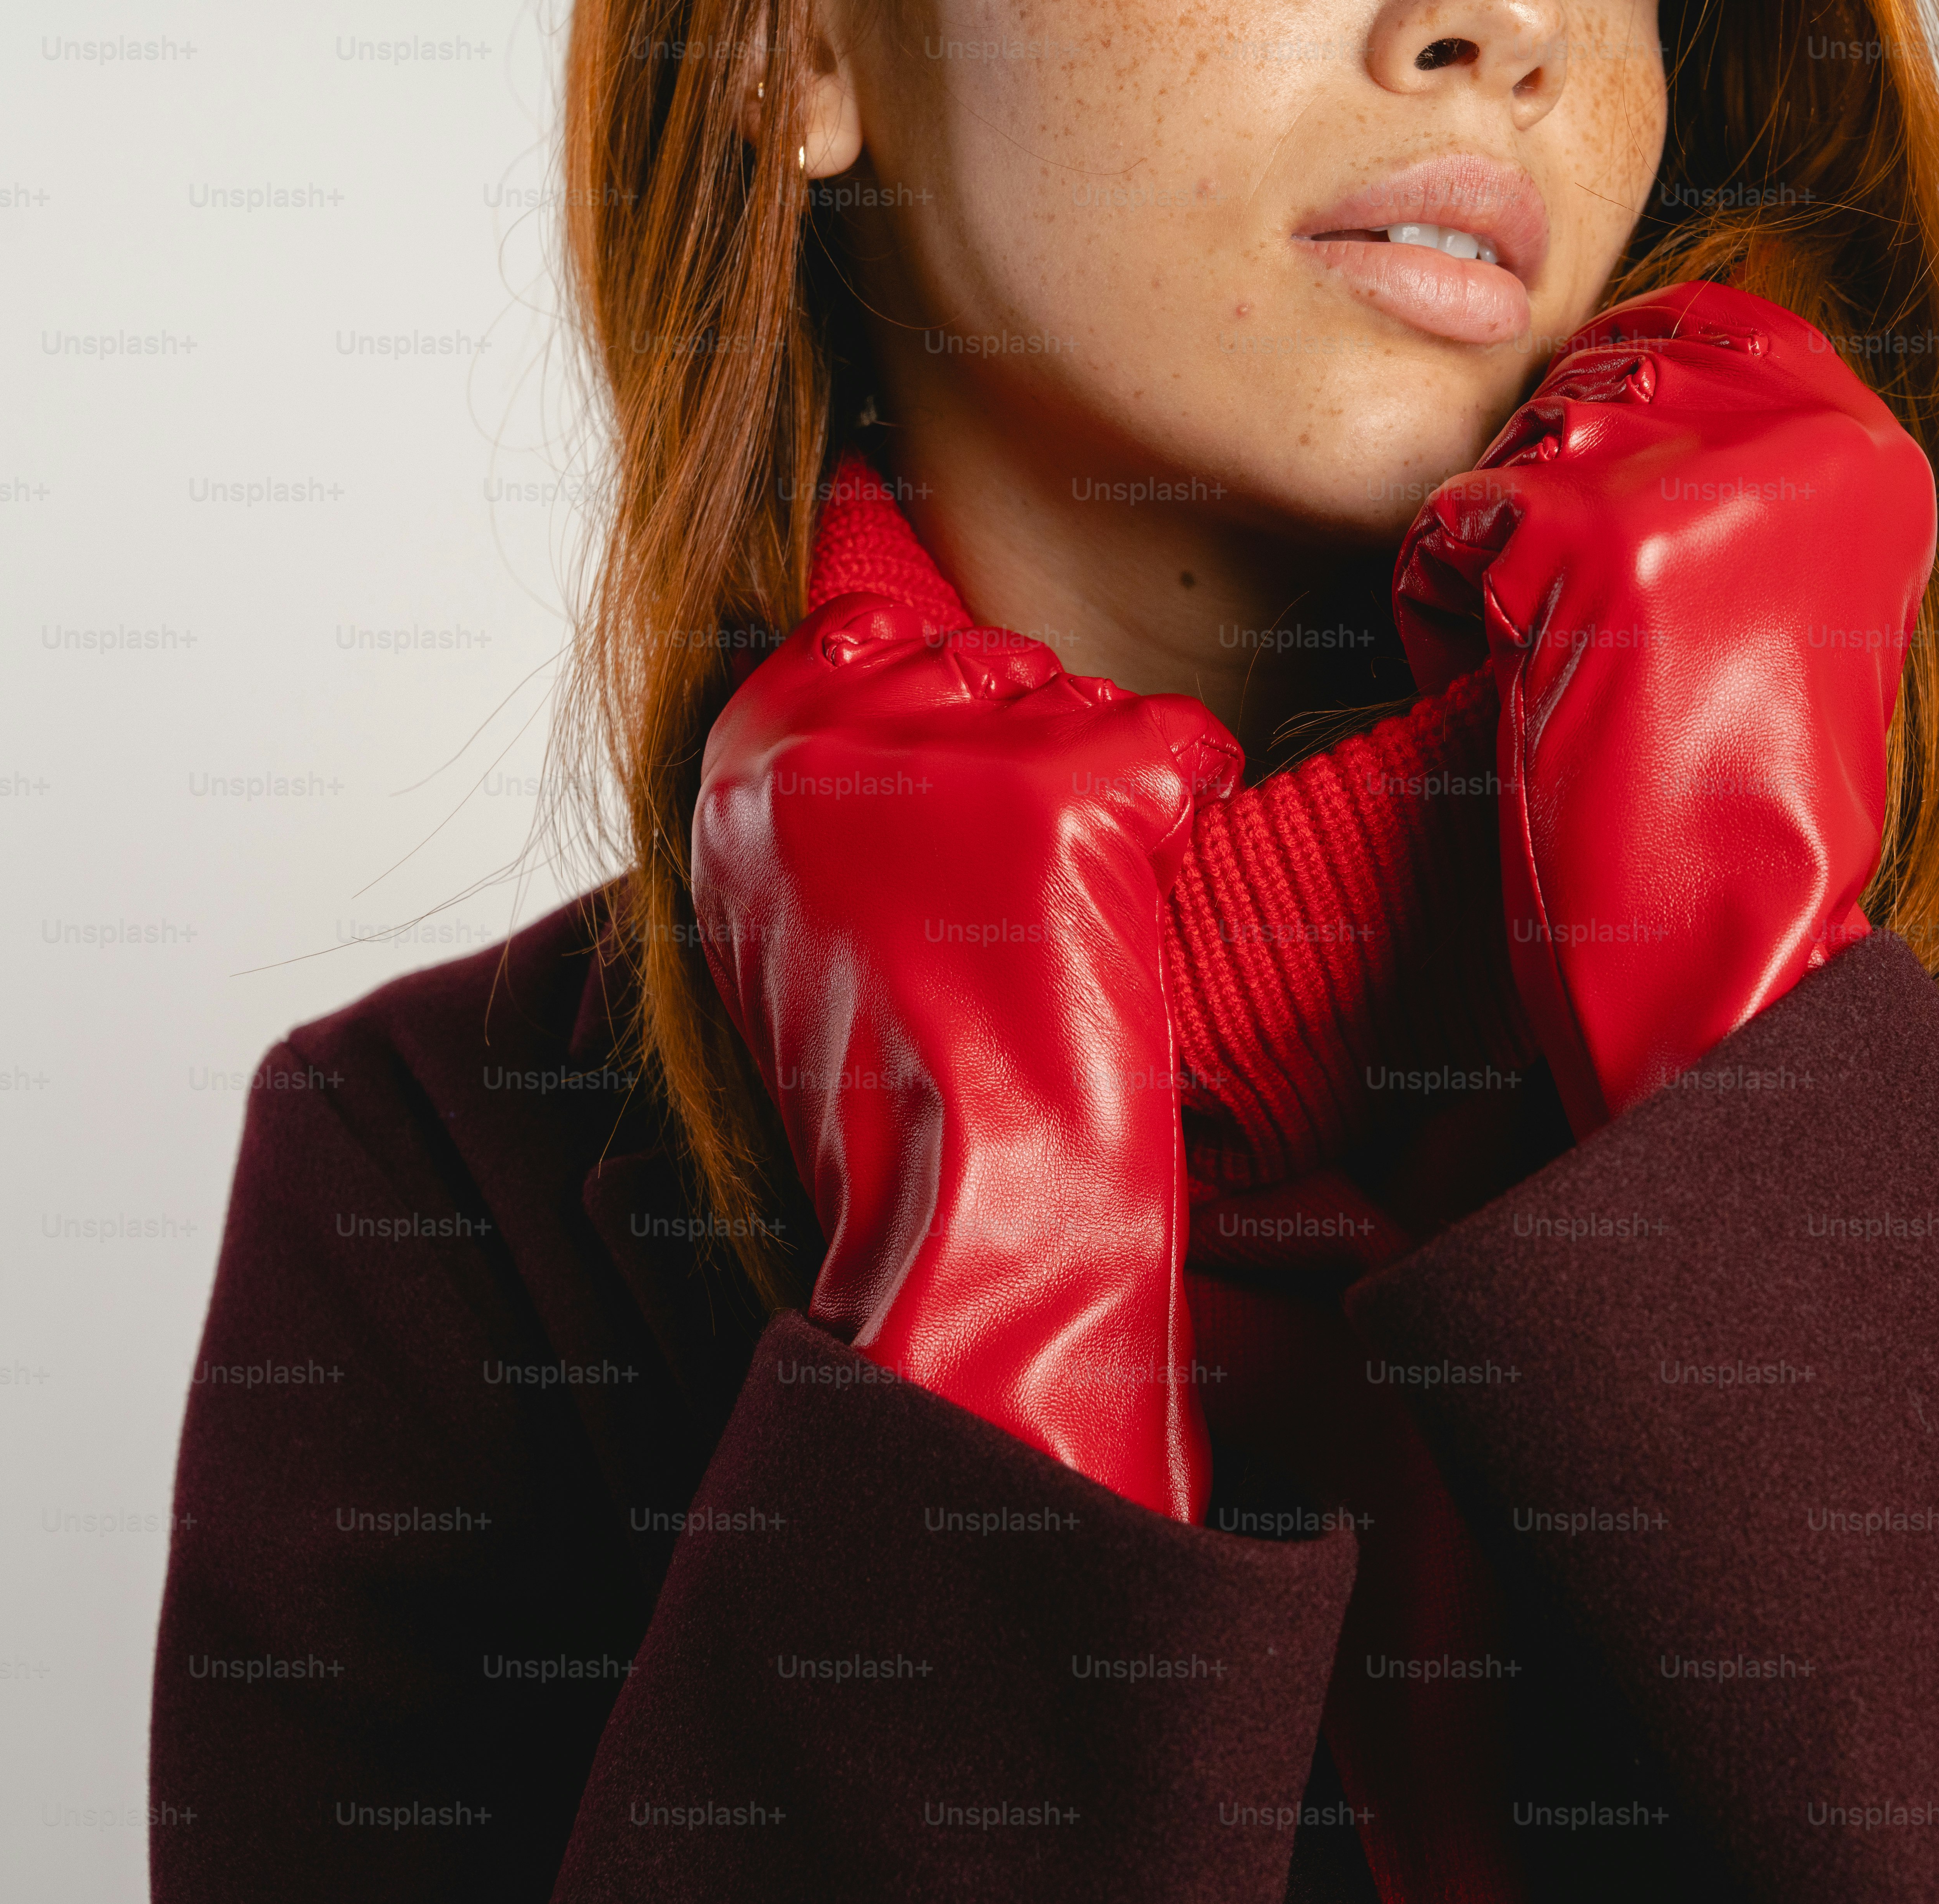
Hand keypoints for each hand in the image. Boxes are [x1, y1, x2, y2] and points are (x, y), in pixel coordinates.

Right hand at [693, 594, 1239, 1522]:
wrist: (968, 1235)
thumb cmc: (902, 1107)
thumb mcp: (805, 926)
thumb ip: (832, 805)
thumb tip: (917, 694)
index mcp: (734, 781)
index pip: (867, 633)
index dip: (953, 714)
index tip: (979, 823)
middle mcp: (816, 753)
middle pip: (987, 661)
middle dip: (1043, 750)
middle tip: (1042, 902)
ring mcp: (934, 772)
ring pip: (1086, 699)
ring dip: (1118, 793)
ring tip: (1083, 928)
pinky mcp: (1054, 804)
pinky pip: (1184, 742)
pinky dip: (1204, 802)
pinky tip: (1164, 894)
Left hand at [1393, 280, 1937, 1135]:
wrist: (1728, 950)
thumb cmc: (1737, 801)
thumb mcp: (1784, 600)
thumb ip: (1741, 477)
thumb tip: (1633, 380)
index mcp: (1867, 451)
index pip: (1703, 319)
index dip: (1613, 405)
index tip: (1586, 515)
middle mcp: (1805, 440)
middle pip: (1594, 377)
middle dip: (1539, 494)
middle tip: (1564, 632)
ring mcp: (1700, 484)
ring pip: (1509, 446)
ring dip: (1488, 558)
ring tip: (1546, 673)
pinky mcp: (1594, 543)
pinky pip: (1448, 526)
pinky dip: (1438, 612)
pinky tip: (1508, 697)